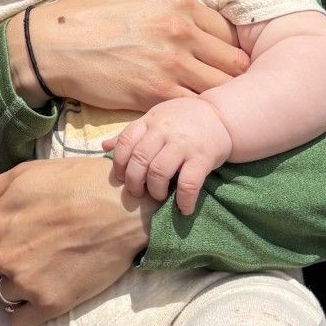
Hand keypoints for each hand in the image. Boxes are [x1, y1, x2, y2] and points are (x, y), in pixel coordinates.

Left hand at [0, 157, 151, 325]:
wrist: (125, 207)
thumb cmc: (77, 182)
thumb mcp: (25, 174)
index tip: (25, 232)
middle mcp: (4, 256)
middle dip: (13, 259)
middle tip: (45, 245)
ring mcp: (27, 282)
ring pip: (8, 293)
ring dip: (24, 285)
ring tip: (54, 266)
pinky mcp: (51, 304)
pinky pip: (21, 322)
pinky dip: (29, 314)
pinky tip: (48, 295)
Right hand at [14, 0, 246, 110]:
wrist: (48, 48)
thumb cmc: (85, 9)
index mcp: (179, 2)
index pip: (230, 30)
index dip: (227, 44)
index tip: (217, 55)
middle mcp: (181, 33)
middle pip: (235, 62)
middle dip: (231, 72)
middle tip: (219, 80)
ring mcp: (170, 67)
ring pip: (222, 88)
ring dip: (219, 95)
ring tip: (208, 98)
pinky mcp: (155, 95)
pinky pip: (196, 109)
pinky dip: (196, 112)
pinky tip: (186, 109)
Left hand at [105, 97, 233, 214]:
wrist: (222, 116)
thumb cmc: (183, 119)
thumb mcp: (155, 119)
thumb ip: (131, 134)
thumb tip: (104, 147)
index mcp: (150, 121)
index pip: (125, 143)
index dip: (119, 164)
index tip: (122, 178)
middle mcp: (164, 131)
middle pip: (139, 160)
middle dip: (134, 182)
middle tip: (137, 192)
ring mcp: (184, 144)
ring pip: (159, 172)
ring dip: (155, 190)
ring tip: (157, 197)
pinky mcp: (203, 157)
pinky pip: (188, 183)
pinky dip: (183, 200)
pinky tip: (183, 209)